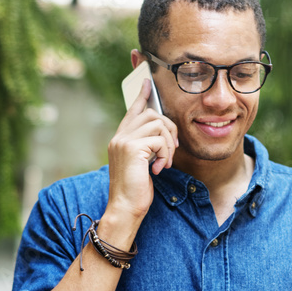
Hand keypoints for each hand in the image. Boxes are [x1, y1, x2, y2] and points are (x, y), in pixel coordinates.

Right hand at [106, 79, 177, 220]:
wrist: (125, 208)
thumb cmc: (135, 190)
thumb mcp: (141, 164)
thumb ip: (146, 146)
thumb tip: (163, 134)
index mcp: (120, 139)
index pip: (133, 110)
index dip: (142, 96)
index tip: (147, 82)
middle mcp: (119, 137)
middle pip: (151, 114)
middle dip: (169, 128)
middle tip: (172, 148)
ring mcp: (124, 141)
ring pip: (158, 124)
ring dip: (168, 144)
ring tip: (165, 162)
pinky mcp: (132, 148)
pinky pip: (159, 140)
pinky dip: (165, 154)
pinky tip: (159, 169)